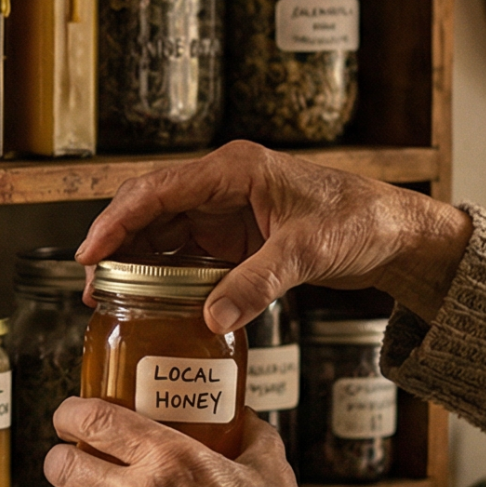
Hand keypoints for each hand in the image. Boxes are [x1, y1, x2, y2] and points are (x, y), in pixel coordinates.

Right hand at [77, 140, 473, 332]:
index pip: (156, 190)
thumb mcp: (307, 252)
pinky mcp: (233, 236)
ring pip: (160, 232)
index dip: (116, 222)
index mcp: (234, 170)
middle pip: (148, 210)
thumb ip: (257, 284)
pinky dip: (162, 274)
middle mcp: (221, 185)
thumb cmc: (361, 221)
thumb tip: (209, 316)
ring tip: (109, 299)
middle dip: (114, 246)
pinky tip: (147, 300)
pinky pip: (184, 253)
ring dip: (133, 263)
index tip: (89, 255)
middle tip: (93, 288)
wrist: (397, 234)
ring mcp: (225, 210)